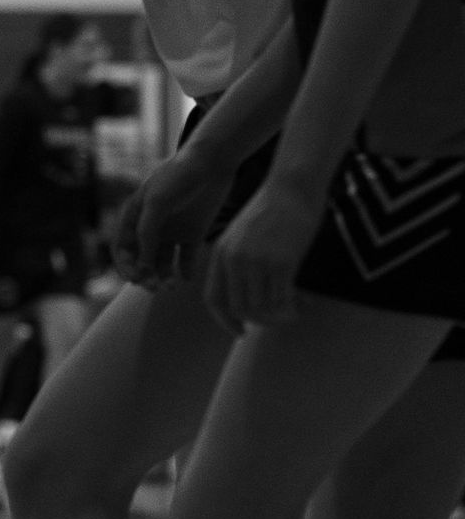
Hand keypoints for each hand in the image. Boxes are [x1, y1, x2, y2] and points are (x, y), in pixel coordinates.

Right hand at [114, 152, 228, 284]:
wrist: (213, 161)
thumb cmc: (179, 177)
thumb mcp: (157, 202)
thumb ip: (147, 233)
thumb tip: (142, 264)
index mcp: (135, 216)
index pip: (123, 249)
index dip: (126, 266)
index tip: (136, 279)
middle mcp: (152, 226)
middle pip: (141, 259)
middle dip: (144, 276)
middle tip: (154, 288)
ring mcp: (172, 230)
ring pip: (161, 262)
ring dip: (162, 276)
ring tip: (170, 285)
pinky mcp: (193, 232)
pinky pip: (185, 259)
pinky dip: (184, 271)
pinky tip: (185, 277)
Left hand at [202, 174, 321, 332]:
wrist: (292, 186)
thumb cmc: (273, 209)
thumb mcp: (243, 233)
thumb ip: (239, 260)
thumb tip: (248, 297)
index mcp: (222, 253)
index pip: (214, 299)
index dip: (224, 320)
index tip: (240, 332)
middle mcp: (235, 260)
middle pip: (240, 308)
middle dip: (259, 321)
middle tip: (279, 320)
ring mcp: (257, 262)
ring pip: (262, 307)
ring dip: (279, 316)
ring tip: (295, 311)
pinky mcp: (281, 262)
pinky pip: (282, 298)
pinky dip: (292, 307)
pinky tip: (304, 304)